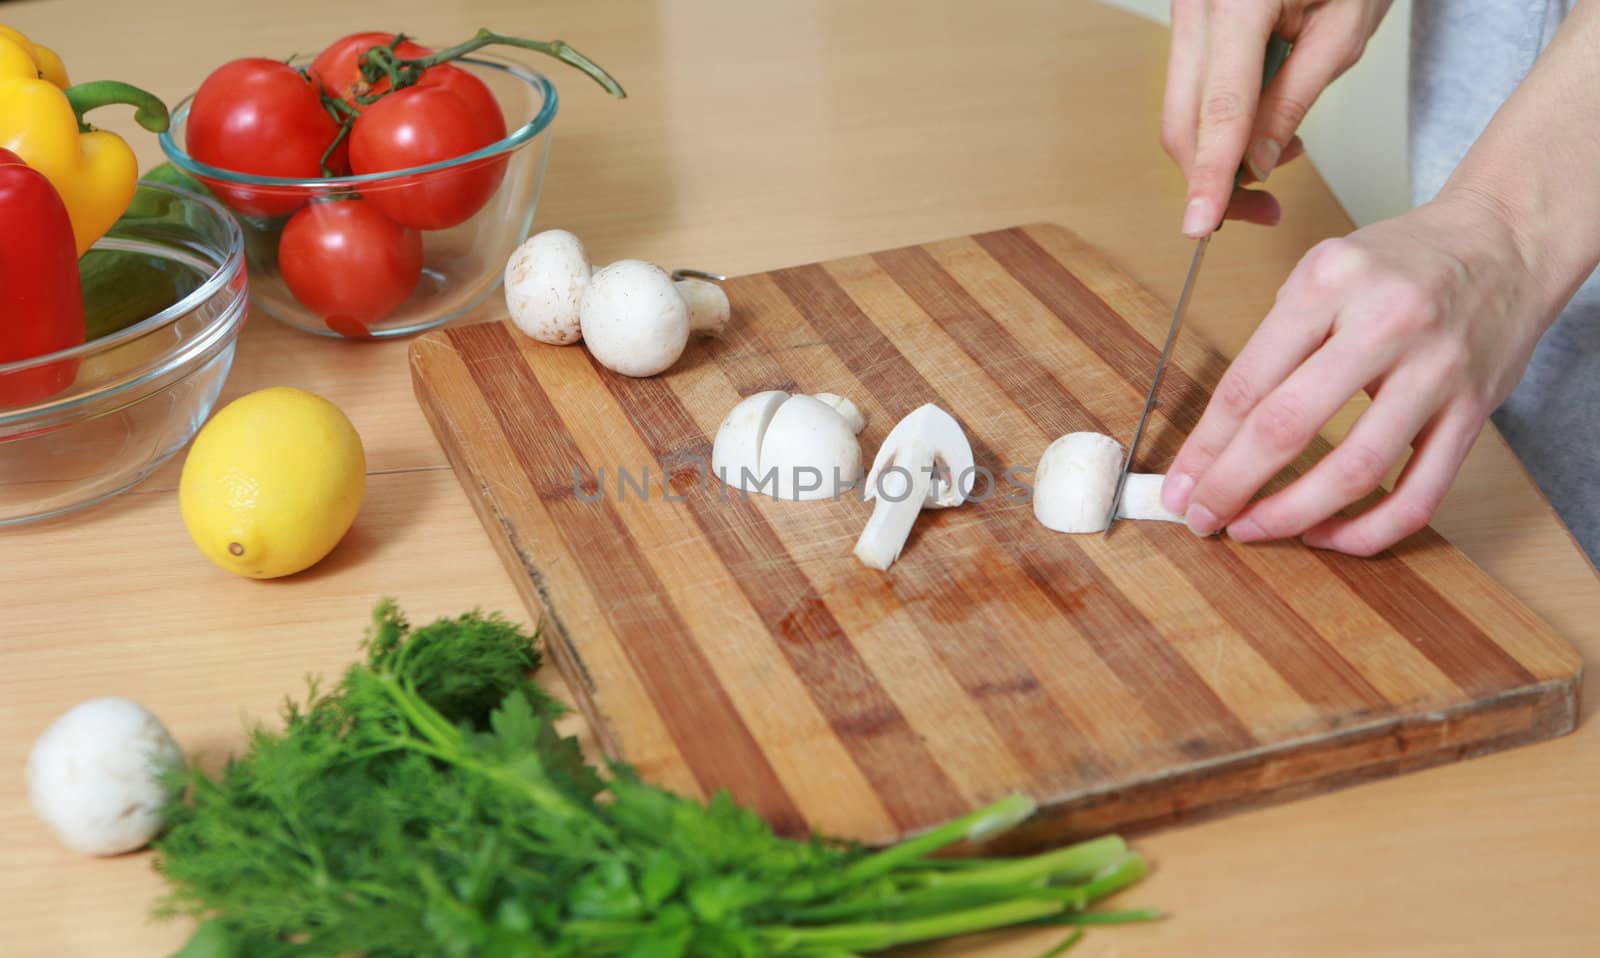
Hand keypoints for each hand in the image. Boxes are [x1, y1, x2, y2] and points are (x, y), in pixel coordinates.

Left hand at [1160, 190, 1549, 554]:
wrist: (1505, 242)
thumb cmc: (1398, 263)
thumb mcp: (1323, 270)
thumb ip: (1275, 343)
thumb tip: (1214, 440)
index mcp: (1330, 282)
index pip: (1249, 381)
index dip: (1205, 446)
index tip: (1179, 486)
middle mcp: (1386, 322)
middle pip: (1290, 426)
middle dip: (1233, 485)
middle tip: (1202, 518)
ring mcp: (1437, 370)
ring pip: (1356, 471)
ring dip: (1293, 516)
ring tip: (1253, 530)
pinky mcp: (1475, 411)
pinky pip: (1420, 494)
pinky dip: (1368, 531)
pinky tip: (1327, 535)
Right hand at [1163, 0, 1392, 235]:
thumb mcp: (1343, 31)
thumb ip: (1293, 100)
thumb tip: (1255, 163)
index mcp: (1240, 0)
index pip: (1219, 109)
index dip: (1211, 175)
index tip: (1202, 225)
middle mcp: (1198, 5)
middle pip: (1183, 119)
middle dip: (1213, 177)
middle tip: (1261, 211)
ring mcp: (1186, 12)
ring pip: (1181, 111)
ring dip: (1218, 154)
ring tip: (1279, 158)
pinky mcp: (1190, 23)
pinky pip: (1191, 90)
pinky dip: (1220, 124)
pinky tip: (1262, 127)